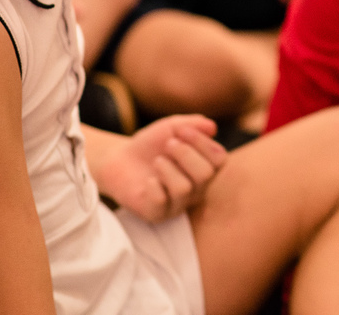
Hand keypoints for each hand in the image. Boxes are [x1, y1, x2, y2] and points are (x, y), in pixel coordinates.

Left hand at [95, 115, 226, 221]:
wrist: (119, 159)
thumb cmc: (150, 145)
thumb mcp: (172, 127)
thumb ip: (193, 124)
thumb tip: (212, 127)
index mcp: (204, 169)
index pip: (219, 159)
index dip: (203, 142)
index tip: (182, 130)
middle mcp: (196, 190)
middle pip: (205, 175)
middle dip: (186, 154)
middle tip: (169, 144)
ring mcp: (176, 204)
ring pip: (183, 189)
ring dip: (167, 168)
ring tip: (156, 161)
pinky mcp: (156, 214)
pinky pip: (160, 201)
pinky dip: (153, 186)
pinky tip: (148, 180)